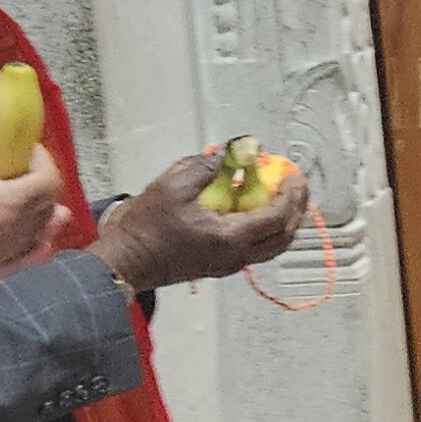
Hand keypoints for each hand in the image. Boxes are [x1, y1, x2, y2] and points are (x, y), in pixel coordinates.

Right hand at [0, 66, 68, 298]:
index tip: (19, 144)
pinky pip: (10, 266)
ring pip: (30, 243)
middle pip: (42, 213)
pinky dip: (25, 250)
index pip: (45, 183)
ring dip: (36, 217)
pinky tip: (28, 241)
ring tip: (29, 196)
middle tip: (13, 163)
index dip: (40, 158)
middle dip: (36, 184)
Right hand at [90, 151, 305, 290]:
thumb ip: (205, 168)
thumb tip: (227, 156)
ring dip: (284, 222)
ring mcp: (228, 264)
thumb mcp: (173, 186)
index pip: (276, 217)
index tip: (294, 176)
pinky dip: (265, 230)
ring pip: (272, 247)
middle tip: (297, 186)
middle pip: (283, 237)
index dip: (291, 195)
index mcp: (229, 238)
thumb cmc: (143, 231)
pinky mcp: (218, 265)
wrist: (123, 261)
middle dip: (296, 209)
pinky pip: (255, 249)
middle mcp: (234, 256)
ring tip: (283, 197)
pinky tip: (255, 210)